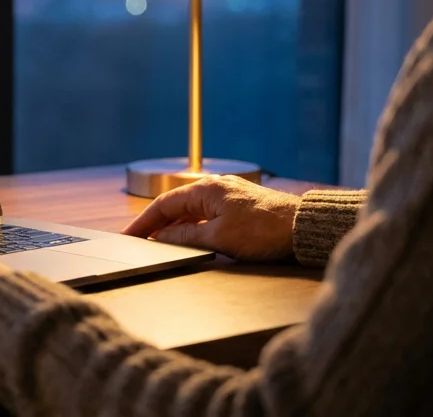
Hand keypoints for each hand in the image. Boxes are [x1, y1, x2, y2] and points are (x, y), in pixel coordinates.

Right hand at [122, 175, 300, 261]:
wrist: (304, 229)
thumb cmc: (265, 230)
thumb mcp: (219, 237)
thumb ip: (187, 237)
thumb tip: (163, 238)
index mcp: (206, 189)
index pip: (164, 204)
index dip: (144, 221)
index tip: (129, 235)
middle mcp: (215, 188)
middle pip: (176, 206)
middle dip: (155, 224)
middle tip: (138, 241)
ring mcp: (227, 197)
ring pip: (191, 212)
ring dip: (173, 227)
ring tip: (158, 243)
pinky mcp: (238, 208)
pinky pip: (205, 216)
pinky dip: (192, 228)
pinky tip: (188, 240)